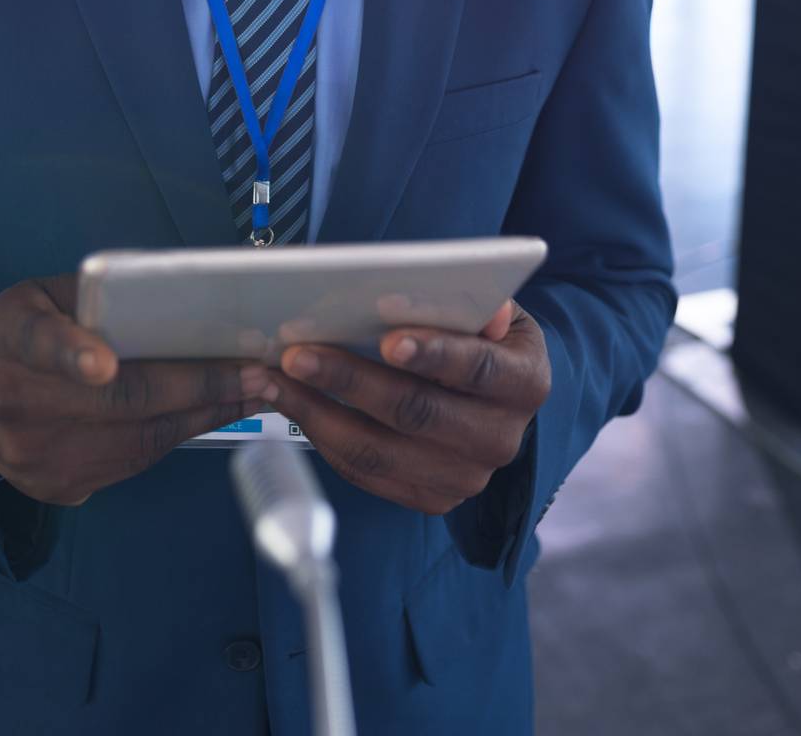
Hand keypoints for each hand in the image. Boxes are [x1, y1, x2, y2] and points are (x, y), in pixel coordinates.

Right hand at [0, 274, 259, 504]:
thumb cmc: (39, 330)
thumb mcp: (51, 295)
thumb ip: (99, 295)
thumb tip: (188, 300)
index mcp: (9, 334)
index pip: (37, 341)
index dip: (72, 354)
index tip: (105, 367)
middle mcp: (12, 399)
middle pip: (114, 399)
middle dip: (196, 384)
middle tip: (256, 371)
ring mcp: (34, 454)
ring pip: (136, 436)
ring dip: (206, 412)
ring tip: (257, 389)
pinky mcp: (59, 486)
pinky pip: (135, 460)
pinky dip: (183, 432)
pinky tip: (220, 412)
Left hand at [239, 300, 549, 515]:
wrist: (498, 396)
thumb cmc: (483, 336)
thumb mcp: (493, 308)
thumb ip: (481, 301)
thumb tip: (486, 304)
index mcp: (525, 382)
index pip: (478, 369)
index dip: (435, 355)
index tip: (388, 340)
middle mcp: (502, 439)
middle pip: (418, 414)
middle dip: (351, 381)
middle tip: (298, 355)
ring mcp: (466, 477)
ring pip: (381, 450)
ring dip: (319, 413)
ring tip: (276, 380)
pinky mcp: (431, 498)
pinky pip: (367, 474)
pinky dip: (324, 438)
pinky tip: (293, 406)